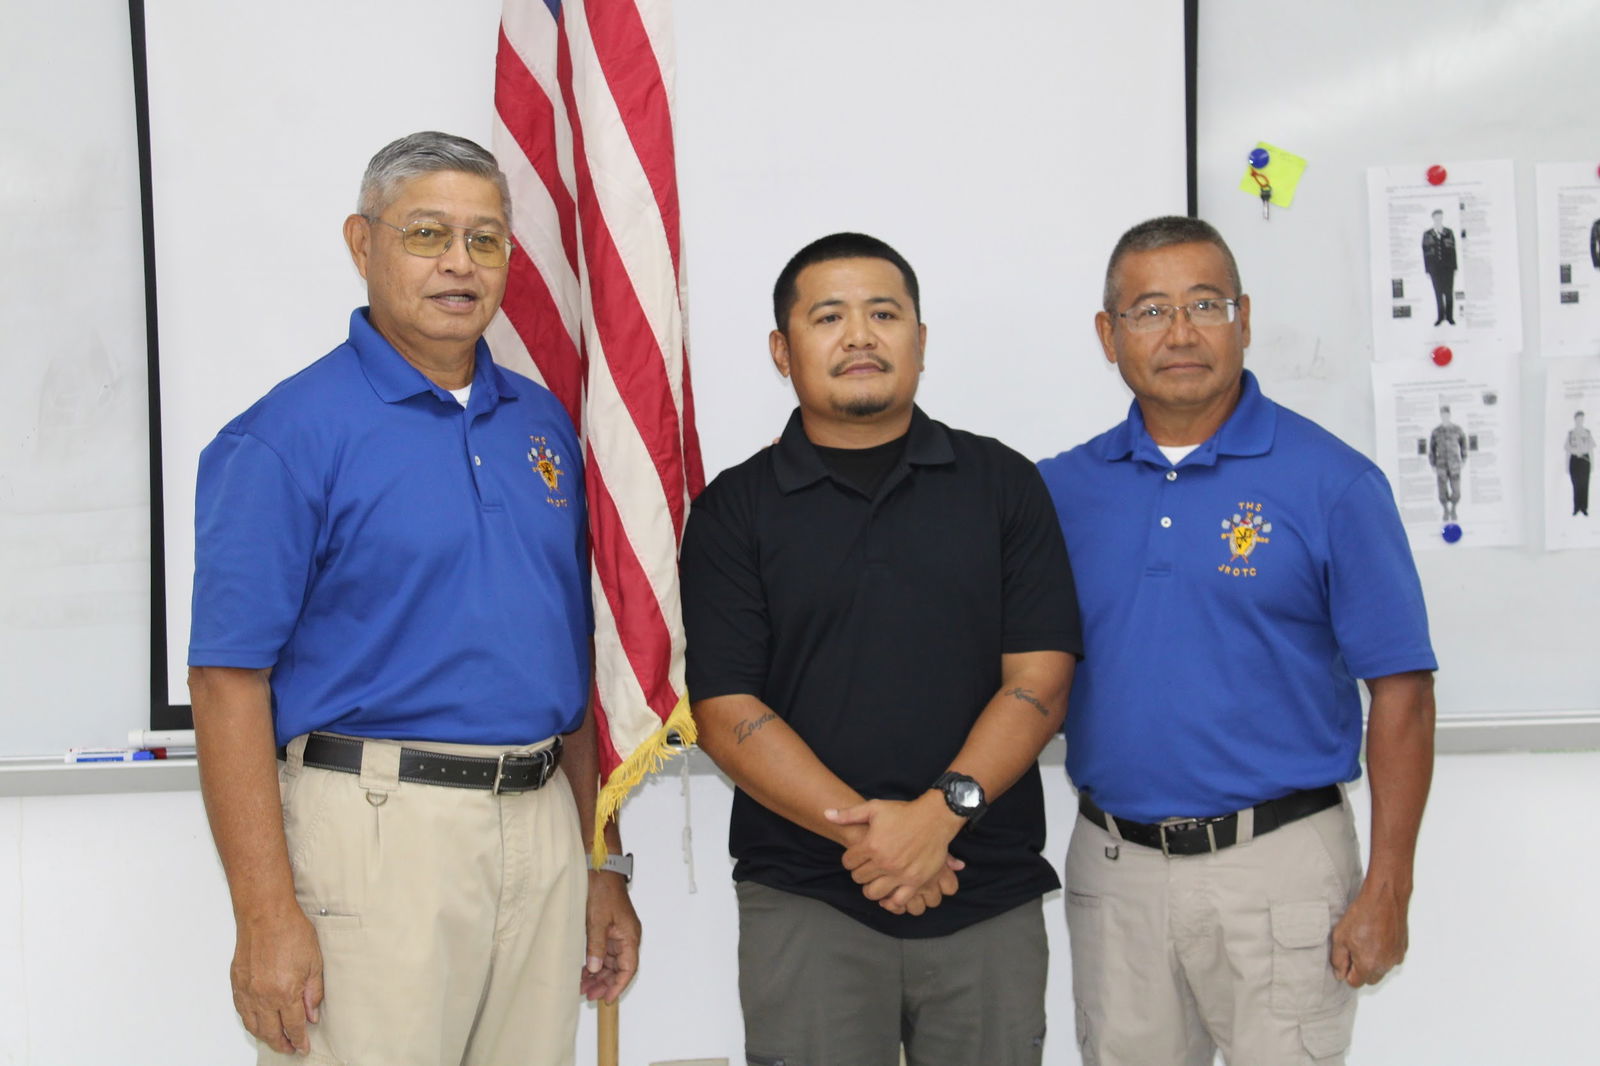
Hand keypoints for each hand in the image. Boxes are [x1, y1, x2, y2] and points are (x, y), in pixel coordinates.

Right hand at [230, 906, 323, 1054]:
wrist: (265, 914)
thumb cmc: (290, 931)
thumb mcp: (314, 962)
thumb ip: (313, 992)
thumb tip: (311, 1014)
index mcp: (285, 992)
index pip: (294, 1025)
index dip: (299, 1040)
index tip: (303, 1047)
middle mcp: (263, 996)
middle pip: (271, 1031)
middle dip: (282, 1043)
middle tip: (290, 1048)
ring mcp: (247, 991)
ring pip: (254, 1025)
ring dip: (265, 1036)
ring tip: (275, 1039)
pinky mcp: (237, 983)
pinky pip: (242, 1012)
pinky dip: (250, 1022)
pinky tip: (258, 1022)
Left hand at [580, 871, 640, 1002]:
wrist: (599, 869)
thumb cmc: (602, 890)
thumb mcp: (597, 920)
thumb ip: (596, 946)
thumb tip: (594, 969)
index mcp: (630, 935)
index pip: (629, 968)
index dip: (619, 985)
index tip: (607, 998)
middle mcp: (626, 936)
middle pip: (619, 968)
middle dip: (605, 983)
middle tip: (589, 996)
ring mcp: (617, 933)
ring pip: (611, 962)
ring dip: (598, 975)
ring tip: (582, 987)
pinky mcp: (608, 930)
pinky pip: (603, 953)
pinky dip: (595, 963)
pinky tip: (583, 972)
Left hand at [825, 794, 965, 911]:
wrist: (934, 818)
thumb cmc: (904, 812)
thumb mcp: (874, 808)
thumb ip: (849, 814)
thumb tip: (826, 814)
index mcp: (871, 844)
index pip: (848, 862)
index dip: (849, 859)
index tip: (856, 856)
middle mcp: (884, 861)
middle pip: (859, 878)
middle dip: (859, 872)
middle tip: (866, 867)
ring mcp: (900, 873)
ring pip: (874, 892)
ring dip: (871, 888)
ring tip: (875, 880)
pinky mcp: (915, 881)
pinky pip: (898, 901)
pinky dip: (891, 901)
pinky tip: (889, 894)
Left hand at [1330, 881, 1408, 986]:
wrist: (1384, 898)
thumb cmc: (1362, 915)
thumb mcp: (1340, 937)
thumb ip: (1338, 960)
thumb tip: (1340, 974)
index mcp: (1368, 965)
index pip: (1355, 982)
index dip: (1346, 972)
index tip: (1345, 958)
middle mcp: (1385, 965)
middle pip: (1369, 979)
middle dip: (1360, 969)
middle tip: (1353, 948)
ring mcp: (1396, 957)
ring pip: (1381, 969)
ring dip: (1373, 961)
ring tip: (1366, 939)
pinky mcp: (1403, 948)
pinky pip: (1390, 958)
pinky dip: (1383, 952)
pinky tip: (1377, 936)